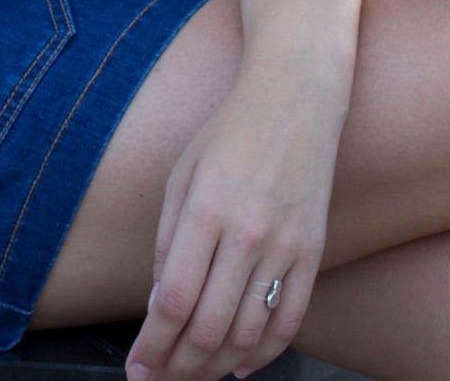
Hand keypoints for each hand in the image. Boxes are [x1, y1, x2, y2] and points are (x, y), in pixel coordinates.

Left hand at [125, 61, 346, 380]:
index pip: (175, 301)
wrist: (295, 98)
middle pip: (209, 329)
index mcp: (205, 209)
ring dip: (214, 367)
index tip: (136, 368)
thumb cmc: (229, 132)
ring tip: (191, 375)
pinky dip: (263, 354)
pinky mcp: (313, 251)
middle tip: (158, 379)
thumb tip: (160, 305)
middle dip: (177, 367)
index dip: (152, 346)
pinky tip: (240, 366)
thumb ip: (168, 240)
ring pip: (247, 334)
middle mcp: (247, 232)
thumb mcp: (182, 172)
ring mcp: (285, 245)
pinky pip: (289, 320)